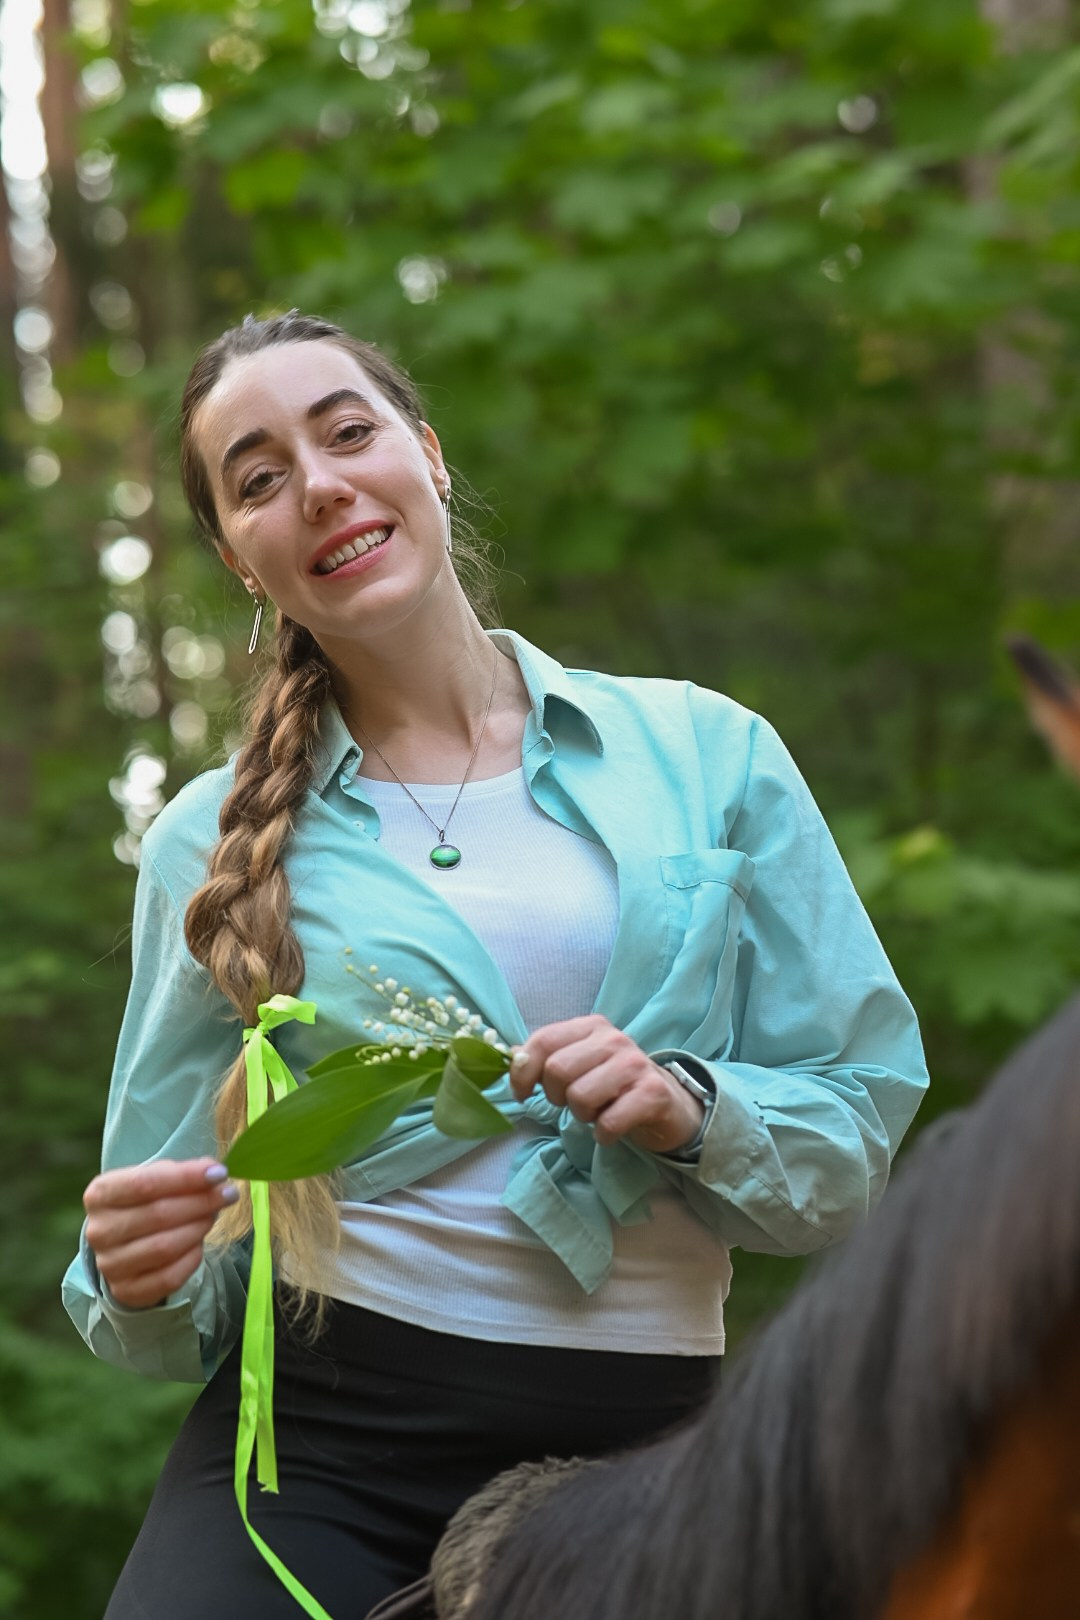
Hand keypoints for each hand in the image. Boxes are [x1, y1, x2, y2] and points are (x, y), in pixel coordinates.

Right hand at [83, 1157, 238, 1308]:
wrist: (125, 1246)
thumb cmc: (144, 1203)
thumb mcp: (155, 1180)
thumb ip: (181, 1174)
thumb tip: (213, 1172)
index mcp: (100, 1194)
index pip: (144, 1183)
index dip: (186, 1177)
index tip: (219, 1173)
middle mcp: (99, 1230)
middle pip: (158, 1214)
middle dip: (201, 1202)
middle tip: (227, 1194)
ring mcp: (110, 1264)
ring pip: (165, 1247)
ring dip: (198, 1228)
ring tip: (213, 1215)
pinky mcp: (126, 1291)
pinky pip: (169, 1277)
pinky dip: (192, 1257)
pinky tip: (199, 1243)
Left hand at [508, 1015, 704, 1153]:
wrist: (668, 1103)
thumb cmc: (614, 1085)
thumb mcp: (580, 1063)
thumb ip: (546, 1057)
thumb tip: (511, 1054)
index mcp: (591, 1026)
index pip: (544, 1041)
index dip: (523, 1072)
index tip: (521, 1094)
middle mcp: (613, 1039)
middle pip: (557, 1071)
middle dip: (556, 1097)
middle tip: (572, 1103)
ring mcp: (635, 1065)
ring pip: (580, 1097)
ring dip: (582, 1116)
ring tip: (596, 1113)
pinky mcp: (652, 1094)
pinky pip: (608, 1122)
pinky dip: (603, 1134)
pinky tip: (610, 1129)